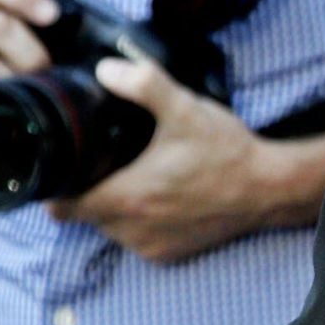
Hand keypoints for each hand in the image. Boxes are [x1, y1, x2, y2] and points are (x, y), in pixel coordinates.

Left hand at [45, 57, 322, 262]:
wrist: (269, 190)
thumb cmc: (227, 152)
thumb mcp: (187, 110)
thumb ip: (145, 84)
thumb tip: (106, 69)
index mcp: (126, 197)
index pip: (60, 205)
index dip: (54, 187)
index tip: (64, 166)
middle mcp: (131, 229)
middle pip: (83, 215)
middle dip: (86, 191)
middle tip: (104, 162)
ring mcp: (150, 246)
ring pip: (108, 229)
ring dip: (113, 208)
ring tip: (135, 178)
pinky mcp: (168, 255)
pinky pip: (135, 240)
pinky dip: (139, 223)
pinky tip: (159, 199)